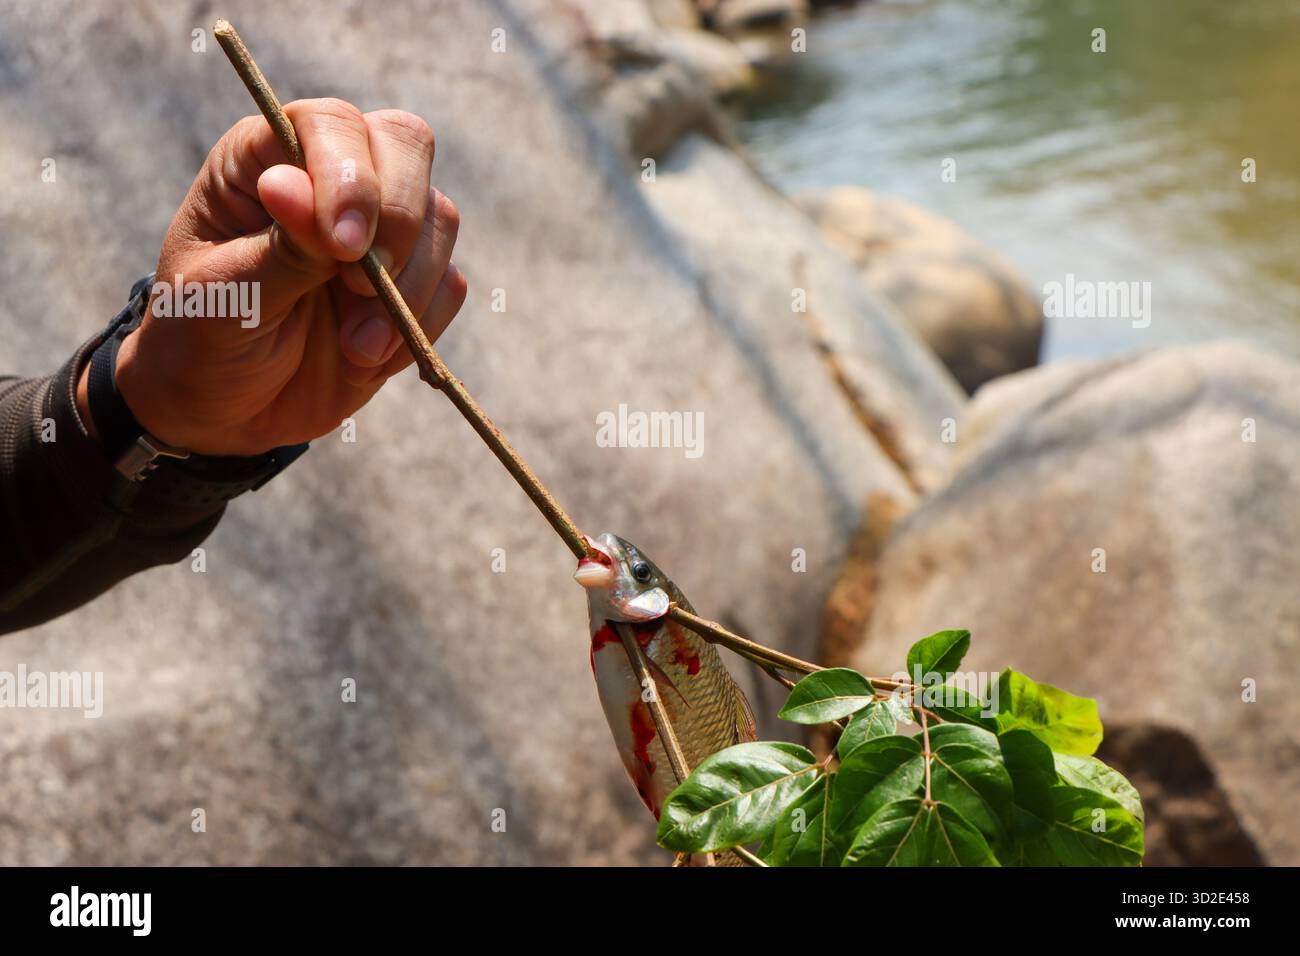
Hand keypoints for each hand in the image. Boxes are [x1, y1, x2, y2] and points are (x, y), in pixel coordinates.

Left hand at [78, 98, 465, 456]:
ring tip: (354, 346)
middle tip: (360, 287)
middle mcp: (332, 178)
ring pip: (440, 220)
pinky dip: (419, 328)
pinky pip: (451, 287)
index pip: (333, 126)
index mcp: (268, 159)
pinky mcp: (412, 285)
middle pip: (407, 147)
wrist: (227, 412)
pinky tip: (366, 358)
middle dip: (399, 222)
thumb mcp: (224, 296)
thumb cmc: (204, 339)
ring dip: (407, 291)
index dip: (351, 177)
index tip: (343, 248)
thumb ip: (275, 246)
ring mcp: (380, 230)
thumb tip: (290, 182)